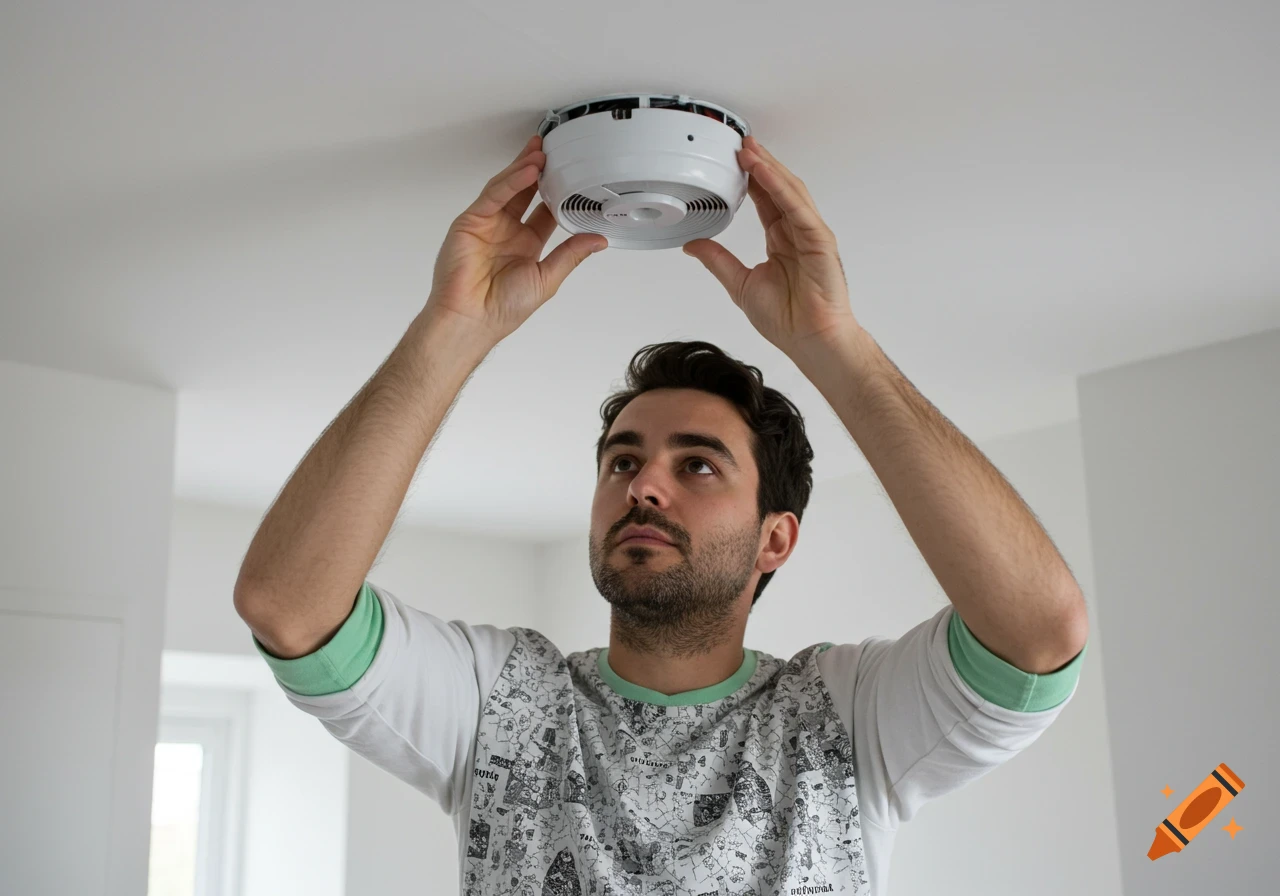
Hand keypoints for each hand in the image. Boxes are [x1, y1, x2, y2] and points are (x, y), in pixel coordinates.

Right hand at [425, 134, 607, 346]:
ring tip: (542, 154)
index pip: (544, 210)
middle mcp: (506, 231)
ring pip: (508, 187)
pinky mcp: (470, 221)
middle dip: (538, 170)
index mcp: (525, 245)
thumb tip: (597, 239)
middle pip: (524, 191)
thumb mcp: (547, 278)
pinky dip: (511, 181)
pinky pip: (493, 195)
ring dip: (524, 169)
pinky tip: (527, 171)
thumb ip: (571, 255)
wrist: (472, 319)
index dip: (557, 192)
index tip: (573, 175)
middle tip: (554, 150)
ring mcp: (487, 224)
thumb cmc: (502, 308)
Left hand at [682, 136, 860, 357]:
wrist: (809, 341)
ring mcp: (811, 234)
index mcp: (782, 241)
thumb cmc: (788, 320)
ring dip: (769, 168)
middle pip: (779, 188)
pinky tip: (764, 172)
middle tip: (741, 142)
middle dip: (760, 164)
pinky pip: (797, 208)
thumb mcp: (739, 283)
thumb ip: (717, 260)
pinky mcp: (820, 240)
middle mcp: (797, 233)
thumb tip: (693, 245)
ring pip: (789, 191)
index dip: (751, 178)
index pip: (765, 200)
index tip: (734, 160)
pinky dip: (780, 188)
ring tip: (749, 150)